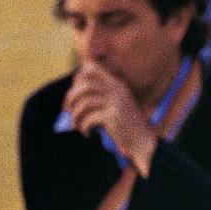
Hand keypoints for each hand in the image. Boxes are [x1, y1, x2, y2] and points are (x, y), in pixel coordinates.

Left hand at [63, 61, 156, 175]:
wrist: (143, 142)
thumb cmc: (124, 126)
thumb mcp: (113, 106)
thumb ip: (98, 97)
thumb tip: (70, 96)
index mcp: (116, 84)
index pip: (90, 67)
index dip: (77, 78)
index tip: (74, 94)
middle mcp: (117, 89)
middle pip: (85, 84)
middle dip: (71, 97)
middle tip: (67, 110)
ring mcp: (116, 102)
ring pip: (85, 102)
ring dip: (75, 115)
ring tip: (76, 126)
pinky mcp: (114, 116)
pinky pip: (90, 118)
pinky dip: (84, 126)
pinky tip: (86, 133)